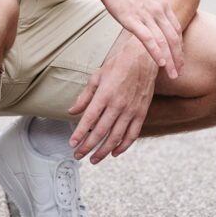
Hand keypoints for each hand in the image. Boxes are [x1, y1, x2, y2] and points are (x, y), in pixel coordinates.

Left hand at [67, 31, 159, 163]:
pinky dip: (123, 146)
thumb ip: (85, 96)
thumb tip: (72, 111)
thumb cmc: (119, 64)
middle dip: (88, 146)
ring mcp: (131, 110)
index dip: (79, 134)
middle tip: (78, 155)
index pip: (89, 119)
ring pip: (115, 137)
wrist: (143, 57)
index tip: (72, 144)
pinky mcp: (141, 113)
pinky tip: (114, 152)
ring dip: (103, 151)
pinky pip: (132, 134)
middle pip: (101, 132)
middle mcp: (118, 104)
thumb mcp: (97, 76)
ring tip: (93, 159)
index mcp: (105, 94)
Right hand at [92, 0, 182, 78]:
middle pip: (174, 37)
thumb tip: (150, 20)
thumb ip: (149, 8)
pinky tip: (160, 63)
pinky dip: (156, 52)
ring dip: (170, 59)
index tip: (179, 59)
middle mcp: (158, 10)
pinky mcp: (132, 19)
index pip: (177, 29)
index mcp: (162, 4)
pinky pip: (148, 38)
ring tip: (173, 74)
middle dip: (178, 57)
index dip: (180, 46)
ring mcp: (146, 14)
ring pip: (164, 41)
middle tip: (179, 72)